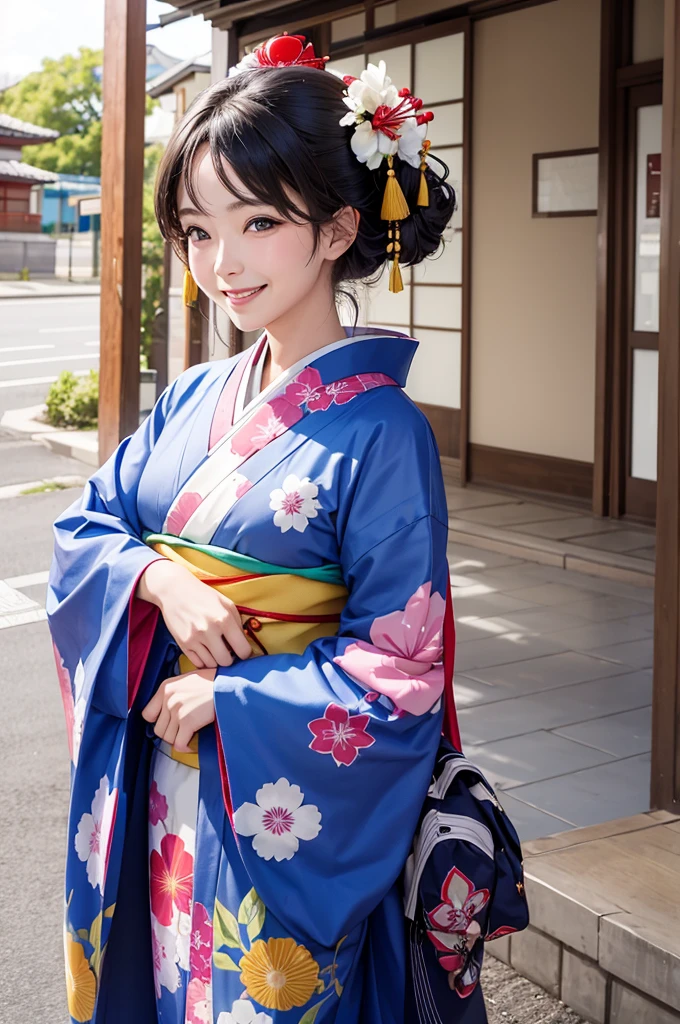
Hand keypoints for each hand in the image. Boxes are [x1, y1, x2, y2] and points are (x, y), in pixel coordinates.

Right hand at [137, 559, 251, 668]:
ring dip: (215, 659)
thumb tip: (243, 643)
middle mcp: (209, 630)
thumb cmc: (203, 595)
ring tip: (214, 648)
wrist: (174, 590)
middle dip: (229, 658)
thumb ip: (237, 623)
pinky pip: (198, 663)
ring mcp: (194, 638)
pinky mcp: (183, 644)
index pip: (242, 649)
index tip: (241, 651)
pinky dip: (203, 659)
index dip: (245, 653)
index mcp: (224, 618)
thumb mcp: (226, 603)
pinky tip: (204, 649)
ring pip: (211, 664)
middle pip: (226, 661)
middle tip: (227, 650)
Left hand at [142, 668, 216, 751]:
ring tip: (190, 736)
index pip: (148, 714)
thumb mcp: (187, 680)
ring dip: (179, 740)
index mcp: (166, 687)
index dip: (159, 721)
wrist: (229, 684)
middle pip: (159, 729)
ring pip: (168, 738)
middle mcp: (168, 698)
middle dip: (171, 733)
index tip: (169, 724)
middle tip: (183, 732)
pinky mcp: (188, 722)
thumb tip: (167, 712)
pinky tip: (192, 744)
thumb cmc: (212, 682)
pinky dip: (186, 747)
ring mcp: (177, 710)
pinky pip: (179, 744)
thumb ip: (174, 693)